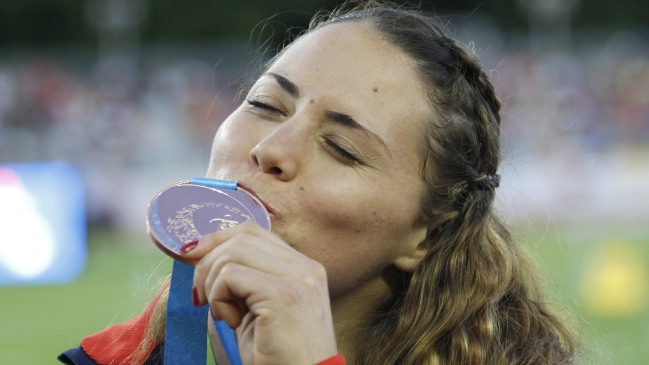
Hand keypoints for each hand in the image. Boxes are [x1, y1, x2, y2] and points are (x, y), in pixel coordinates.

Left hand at [181, 221, 337, 364]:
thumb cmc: (279, 356)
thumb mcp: (261, 309)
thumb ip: (244, 280)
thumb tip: (199, 254)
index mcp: (303, 268)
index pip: (253, 232)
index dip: (218, 240)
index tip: (194, 259)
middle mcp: (305, 267)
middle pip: (240, 237)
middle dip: (208, 262)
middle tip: (203, 296)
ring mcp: (297, 279)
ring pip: (232, 253)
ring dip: (213, 284)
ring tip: (225, 314)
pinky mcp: (281, 295)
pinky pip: (230, 276)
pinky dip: (219, 298)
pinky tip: (231, 321)